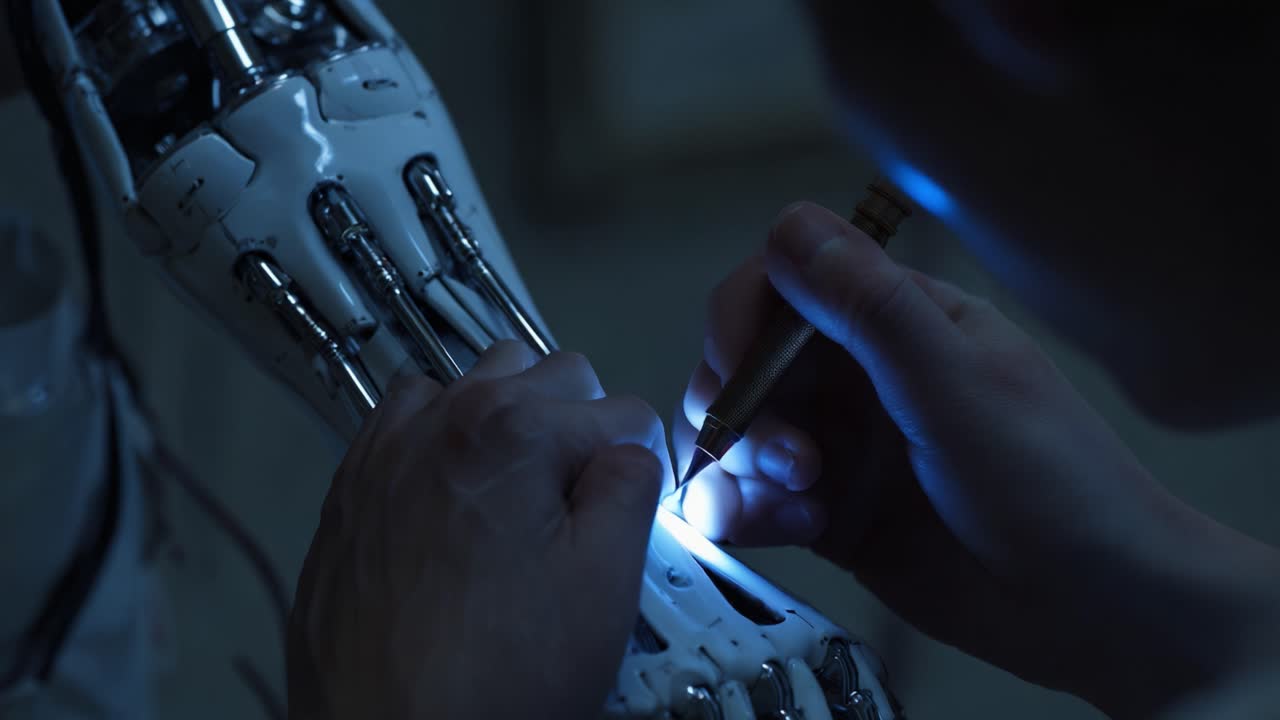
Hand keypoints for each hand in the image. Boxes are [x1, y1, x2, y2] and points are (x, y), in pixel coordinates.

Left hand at [288, 341, 670, 718]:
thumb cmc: (489, 678)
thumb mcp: (605, 584)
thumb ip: (633, 489)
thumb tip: (630, 456)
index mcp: (515, 429)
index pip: (623, 411)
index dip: (643, 464)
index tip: (631, 510)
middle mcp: (443, 417)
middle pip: (550, 375)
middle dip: (580, 428)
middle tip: (580, 507)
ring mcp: (389, 448)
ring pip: (474, 381)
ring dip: (510, 419)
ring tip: (518, 499)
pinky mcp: (353, 485)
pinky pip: (409, 420)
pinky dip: (443, 437)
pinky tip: (455, 500)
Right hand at [675, 202, 1279, 717]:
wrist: (1090, 605)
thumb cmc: (1048, 479)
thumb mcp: (958, 384)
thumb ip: (872, 308)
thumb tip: (791, 225)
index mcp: (895, 320)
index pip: (781, 286)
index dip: (741, 322)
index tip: (737, 371)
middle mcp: (855, 376)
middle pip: (741, 364)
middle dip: (739, 408)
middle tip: (791, 459)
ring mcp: (838, 447)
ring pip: (737, 435)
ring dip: (740, 467)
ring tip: (797, 505)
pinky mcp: (826, 515)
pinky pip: (749, 502)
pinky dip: (744, 514)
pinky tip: (792, 531)